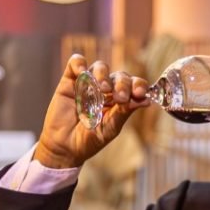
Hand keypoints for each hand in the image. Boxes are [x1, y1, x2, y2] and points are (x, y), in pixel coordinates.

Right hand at [33, 54, 149, 170]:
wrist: (64, 147)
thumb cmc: (88, 140)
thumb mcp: (109, 129)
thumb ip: (124, 112)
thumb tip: (146, 100)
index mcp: (119, 100)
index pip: (134, 85)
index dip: (139, 86)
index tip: (140, 93)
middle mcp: (106, 89)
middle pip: (119, 76)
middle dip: (123, 84)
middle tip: (120, 97)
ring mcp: (88, 83)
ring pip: (100, 67)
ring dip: (103, 75)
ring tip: (102, 89)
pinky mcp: (69, 80)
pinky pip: (76, 62)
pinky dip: (79, 63)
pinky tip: (82, 72)